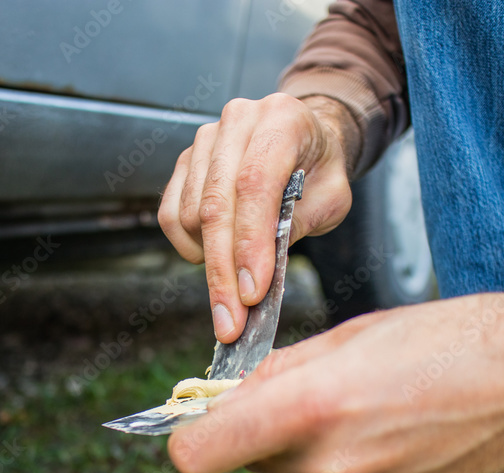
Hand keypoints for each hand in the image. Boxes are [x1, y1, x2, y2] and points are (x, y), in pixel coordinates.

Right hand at [158, 93, 355, 342]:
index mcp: (282, 120)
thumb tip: (258, 269)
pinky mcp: (185, 161)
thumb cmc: (320, 170)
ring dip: (210, 261)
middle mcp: (238, 122)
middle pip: (216, 205)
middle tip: (230, 321)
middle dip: (223, 271)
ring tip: (238, 277)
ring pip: (190, 215)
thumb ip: (300, 225)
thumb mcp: (333, 198)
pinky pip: (170, 214)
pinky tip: (212, 257)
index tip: (251, 292)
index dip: (250, 242)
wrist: (305, 139)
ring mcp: (205, 139)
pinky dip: (188, 246)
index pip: (255, 184)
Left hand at [167, 291, 503, 472]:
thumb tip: (238, 390)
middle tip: (300, 388)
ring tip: (370, 396)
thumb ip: (285, 369)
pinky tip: (397, 421)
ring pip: (303, 467)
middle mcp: (333, 463)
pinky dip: (355, 454)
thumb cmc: (462, 340)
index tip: (199, 416)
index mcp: (313, 407)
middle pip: (253, 458)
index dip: (189, 436)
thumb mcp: (356, 333)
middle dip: (263, 426)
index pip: (201, 453)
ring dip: (315, 438)